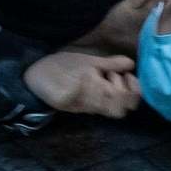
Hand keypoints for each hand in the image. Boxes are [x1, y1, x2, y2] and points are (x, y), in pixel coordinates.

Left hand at [24, 52, 139, 117]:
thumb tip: (132, 63)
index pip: (128, 103)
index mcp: (101, 94)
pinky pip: (77, 97)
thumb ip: (110, 64)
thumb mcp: (89, 63)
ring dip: (106, 86)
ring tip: (98, 74)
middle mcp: (93, 101)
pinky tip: (84, 74)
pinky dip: (85, 84)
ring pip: (104, 104)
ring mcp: (79, 103)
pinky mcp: (62, 101)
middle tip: (110, 75)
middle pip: (119, 107)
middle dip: (121, 89)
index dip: (134, 92)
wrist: (35, 73)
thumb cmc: (64, 68)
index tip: (128, 76)